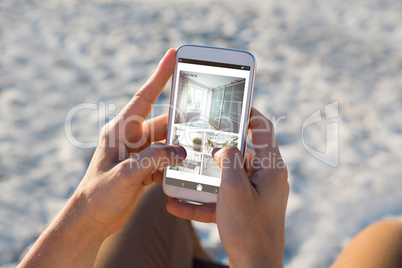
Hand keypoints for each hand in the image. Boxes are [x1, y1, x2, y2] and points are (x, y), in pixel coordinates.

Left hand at [19, 48, 185, 267]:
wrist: (91, 220)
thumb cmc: (99, 195)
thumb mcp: (126, 174)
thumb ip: (154, 159)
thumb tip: (181, 151)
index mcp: (120, 130)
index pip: (144, 97)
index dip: (159, 76)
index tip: (172, 56)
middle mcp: (129, 138)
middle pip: (162, 122)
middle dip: (181, 121)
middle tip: (204, 117)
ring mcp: (137, 153)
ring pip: (166, 142)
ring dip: (179, 146)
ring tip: (198, 147)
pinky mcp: (142, 167)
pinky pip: (164, 159)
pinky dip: (174, 163)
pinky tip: (184, 169)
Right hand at [167, 108, 288, 266]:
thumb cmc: (249, 229)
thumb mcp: (234, 189)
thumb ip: (229, 159)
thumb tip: (224, 147)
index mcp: (270, 167)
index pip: (263, 128)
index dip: (249, 113)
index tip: (231, 105)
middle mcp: (265, 178)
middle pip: (241, 152)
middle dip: (217, 146)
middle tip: (197, 137)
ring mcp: (255, 194)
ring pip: (227, 176)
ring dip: (205, 177)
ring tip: (182, 171)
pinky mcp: (245, 209)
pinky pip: (222, 199)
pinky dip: (203, 200)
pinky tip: (177, 204)